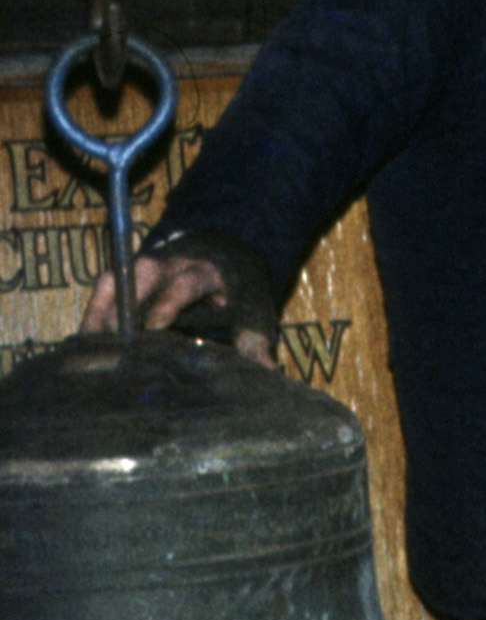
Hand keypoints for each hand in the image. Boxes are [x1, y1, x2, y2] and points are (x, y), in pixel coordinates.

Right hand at [77, 254, 276, 366]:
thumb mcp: (254, 310)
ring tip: (88, 349)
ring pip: (115, 284)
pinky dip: (93, 314)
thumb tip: (267, 368)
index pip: (185, 283)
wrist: (222, 251)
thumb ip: (255, 338)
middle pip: (140, 280)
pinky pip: (104, 290)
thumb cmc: (238, 288)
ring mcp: (142, 267)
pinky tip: (83, 343)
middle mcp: (169, 264)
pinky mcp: (125, 275)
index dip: (170, 302)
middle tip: (113, 344)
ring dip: (101, 314)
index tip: (155, 324)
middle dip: (126, 309)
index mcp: (205, 272)